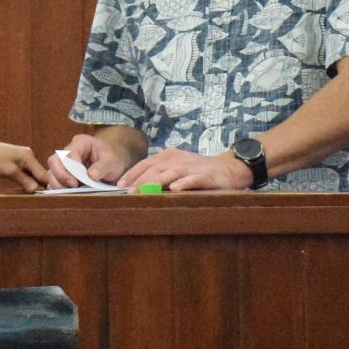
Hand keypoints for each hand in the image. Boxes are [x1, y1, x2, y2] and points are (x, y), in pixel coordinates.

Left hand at [0, 139, 44, 192]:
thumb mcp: (9, 171)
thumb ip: (25, 180)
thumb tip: (36, 189)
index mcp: (29, 156)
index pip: (44, 175)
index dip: (47, 186)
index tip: (48, 197)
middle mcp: (28, 156)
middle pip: (40, 175)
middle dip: (39, 185)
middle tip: (37, 197)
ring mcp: (23, 158)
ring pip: (32, 174)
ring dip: (31, 183)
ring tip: (30, 193)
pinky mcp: (17, 161)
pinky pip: (26, 173)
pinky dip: (25, 180)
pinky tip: (23, 186)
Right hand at [45, 133, 130, 187]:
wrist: (111, 165)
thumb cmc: (111, 159)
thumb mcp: (112, 161)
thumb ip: (102, 166)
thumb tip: (91, 175)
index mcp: (80, 142)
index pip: (69, 152)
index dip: (71, 166)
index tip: (78, 180)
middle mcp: (68, 151)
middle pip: (54, 161)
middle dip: (61, 175)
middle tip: (73, 185)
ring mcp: (63, 163)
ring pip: (51, 171)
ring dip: (58, 183)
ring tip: (69, 192)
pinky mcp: (62, 174)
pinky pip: (53, 180)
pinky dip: (57, 188)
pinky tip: (66, 194)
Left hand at [119, 148, 253, 190]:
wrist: (228, 168)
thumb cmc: (197, 170)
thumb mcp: (176, 168)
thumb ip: (159, 174)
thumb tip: (136, 186)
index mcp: (168, 156)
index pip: (146, 164)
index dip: (132, 173)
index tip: (119, 184)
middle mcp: (177, 159)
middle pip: (154, 169)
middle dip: (139, 180)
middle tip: (127, 191)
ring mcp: (191, 167)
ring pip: (170, 173)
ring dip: (155, 182)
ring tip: (142, 191)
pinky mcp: (205, 175)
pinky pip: (192, 179)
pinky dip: (183, 183)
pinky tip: (175, 189)